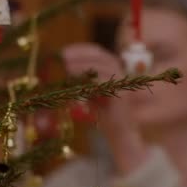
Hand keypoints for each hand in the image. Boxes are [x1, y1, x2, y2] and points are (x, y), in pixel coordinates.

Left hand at [62, 43, 147, 174]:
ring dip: (83, 64)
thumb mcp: (90, 95)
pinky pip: (105, 81)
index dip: (81, 50)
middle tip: (63, 56)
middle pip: (101, 54)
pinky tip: (77, 80)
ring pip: (103, 65)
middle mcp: (120, 74)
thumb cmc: (105, 118)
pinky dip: (90, 78)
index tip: (64, 52)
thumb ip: (83, 83)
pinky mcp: (123, 94)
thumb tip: (66, 70)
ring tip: (67, 67)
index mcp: (113, 72)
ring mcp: (123, 83)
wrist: (121, 136)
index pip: (98, 53)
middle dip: (81, 53)